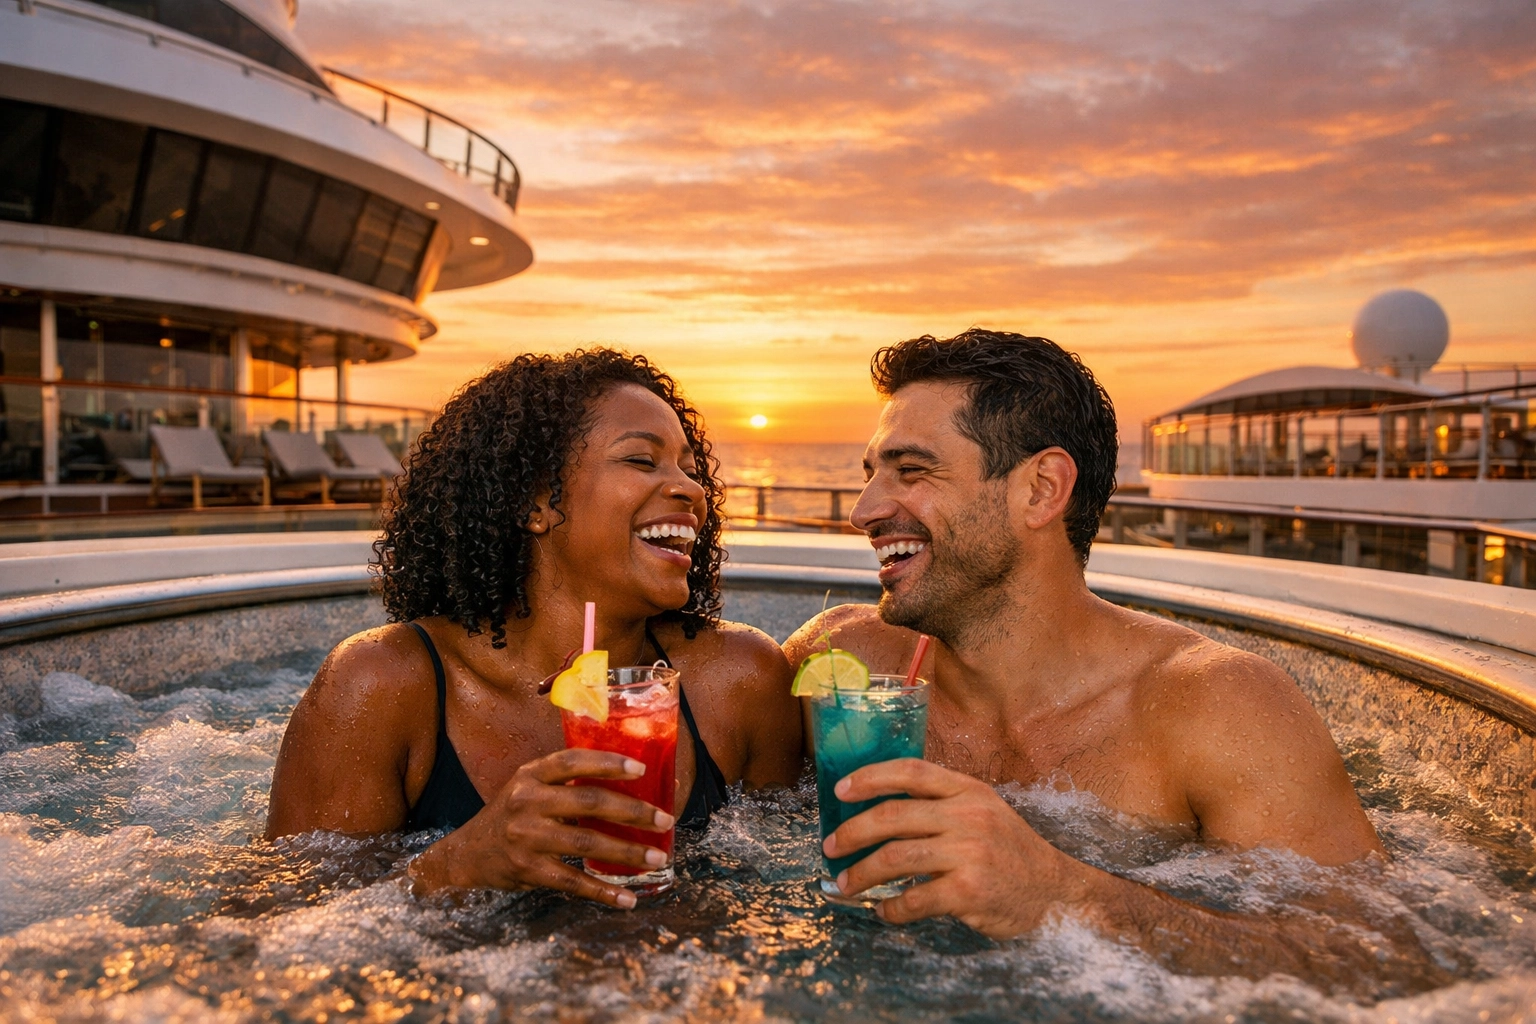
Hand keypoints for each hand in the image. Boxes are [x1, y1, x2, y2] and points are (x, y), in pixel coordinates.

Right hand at [407, 748, 673, 908]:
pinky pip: (573, 881)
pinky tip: (627, 898)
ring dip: (628, 852)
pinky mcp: (528, 870)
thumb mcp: (527, 786)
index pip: (573, 761)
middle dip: (633, 811)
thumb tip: (625, 776)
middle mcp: (527, 802)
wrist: (466, 855)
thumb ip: (563, 780)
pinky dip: (603, 891)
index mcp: (530, 775)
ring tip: (658, 856)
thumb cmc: (510, 814)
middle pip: (590, 802)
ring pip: (587, 842)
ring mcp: (526, 837)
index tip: (641, 768)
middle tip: (665, 819)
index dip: (608, 763)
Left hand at [823, 758, 1096, 937]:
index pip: (911, 770)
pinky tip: (883, 911)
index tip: (840, 791)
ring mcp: (970, 853)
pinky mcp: (969, 891)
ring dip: (861, 873)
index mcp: (968, 791)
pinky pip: (913, 899)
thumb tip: (879, 813)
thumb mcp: (984, 812)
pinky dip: (890, 908)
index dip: (870, 777)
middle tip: (830, 846)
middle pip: (893, 814)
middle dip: (852, 831)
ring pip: (895, 857)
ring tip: (845, 883)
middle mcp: (969, 816)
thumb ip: (941, 805)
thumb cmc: (1011, 853)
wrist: (1056, 893)